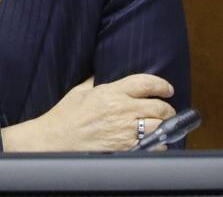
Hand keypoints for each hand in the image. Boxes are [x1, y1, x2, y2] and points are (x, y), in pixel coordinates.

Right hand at [2, 74, 175, 151]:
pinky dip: (157, 145)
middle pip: (158, 106)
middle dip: (167, 109)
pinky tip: (153, 143)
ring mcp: (125, 130)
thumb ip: (94, 82)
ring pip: (159, 126)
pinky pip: (153, 146)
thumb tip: (100, 74)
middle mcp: (122, 109)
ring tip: (161, 127)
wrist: (56, 140)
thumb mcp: (79, 92)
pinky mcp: (126, 148)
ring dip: (163, 127)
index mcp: (111, 92)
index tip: (167, 89)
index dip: (161, 85)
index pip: (145, 82)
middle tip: (167, 111)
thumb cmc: (65, 116)